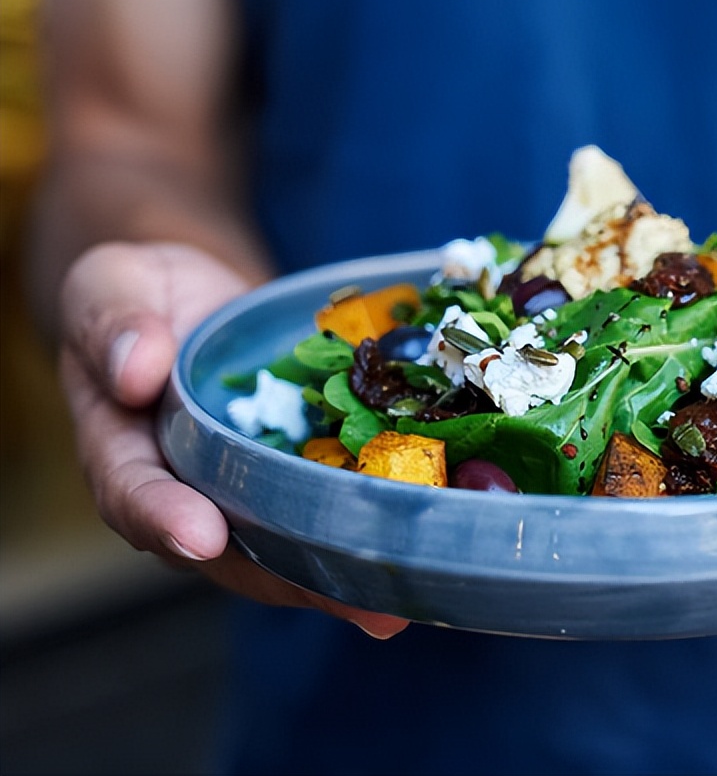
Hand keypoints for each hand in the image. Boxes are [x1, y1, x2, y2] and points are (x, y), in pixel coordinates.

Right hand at [58, 242, 410, 637]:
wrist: (192, 294)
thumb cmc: (139, 293)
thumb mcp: (110, 288)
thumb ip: (115, 324)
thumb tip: (136, 368)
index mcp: (124, 451)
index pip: (134, 494)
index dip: (165, 519)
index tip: (203, 535)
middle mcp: (189, 490)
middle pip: (231, 551)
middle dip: (292, 580)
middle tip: (354, 606)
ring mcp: (249, 489)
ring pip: (291, 545)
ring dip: (345, 578)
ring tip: (404, 603)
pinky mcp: (299, 473)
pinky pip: (331, 506)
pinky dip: (375, 527)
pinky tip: (428, 546)